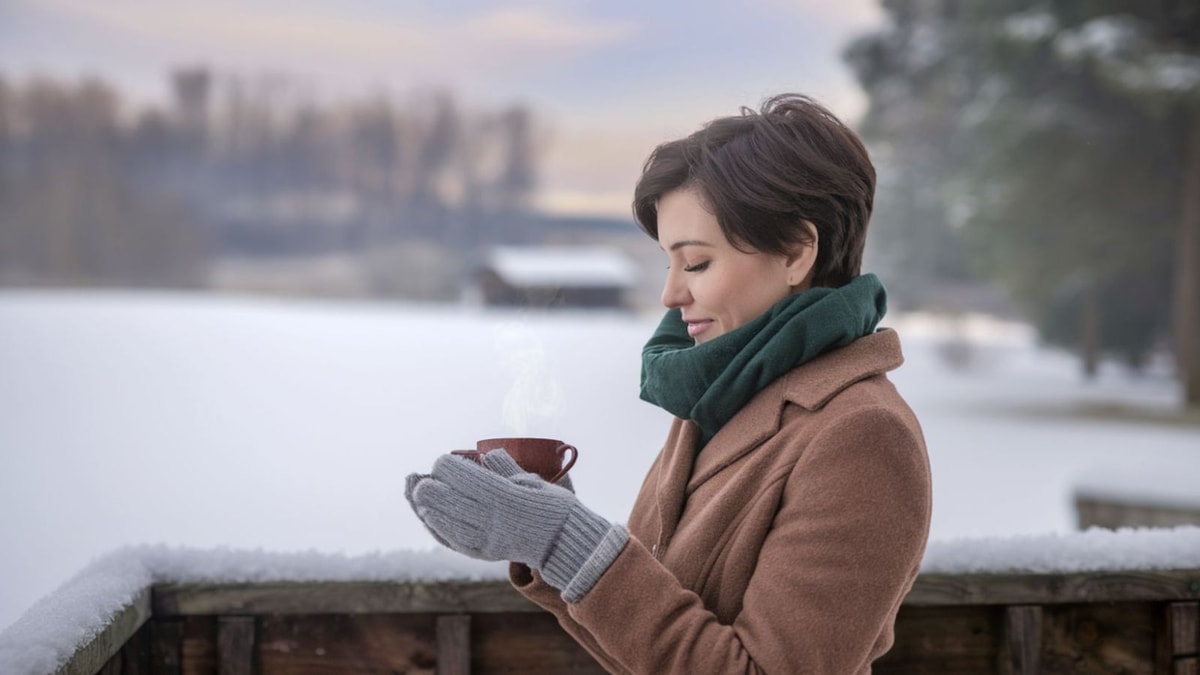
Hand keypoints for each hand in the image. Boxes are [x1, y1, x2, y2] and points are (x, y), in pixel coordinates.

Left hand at [405, 449, 628, 600]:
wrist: (564, 545)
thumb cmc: (553, 507)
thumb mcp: (533, 481)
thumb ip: (506, 468)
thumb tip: (488, 453)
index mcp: (503, 496)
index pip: (460, 477)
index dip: (446, 466)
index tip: (445, 460)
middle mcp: (489, 519)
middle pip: (442, 500)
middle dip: (427, 486)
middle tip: (421, 477)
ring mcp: (483, 539)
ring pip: (441, 522)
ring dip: (424, 506)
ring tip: (415, 491)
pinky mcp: (481, 552)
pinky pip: (450, 540)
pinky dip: (434, 526)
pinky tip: (426, 514)